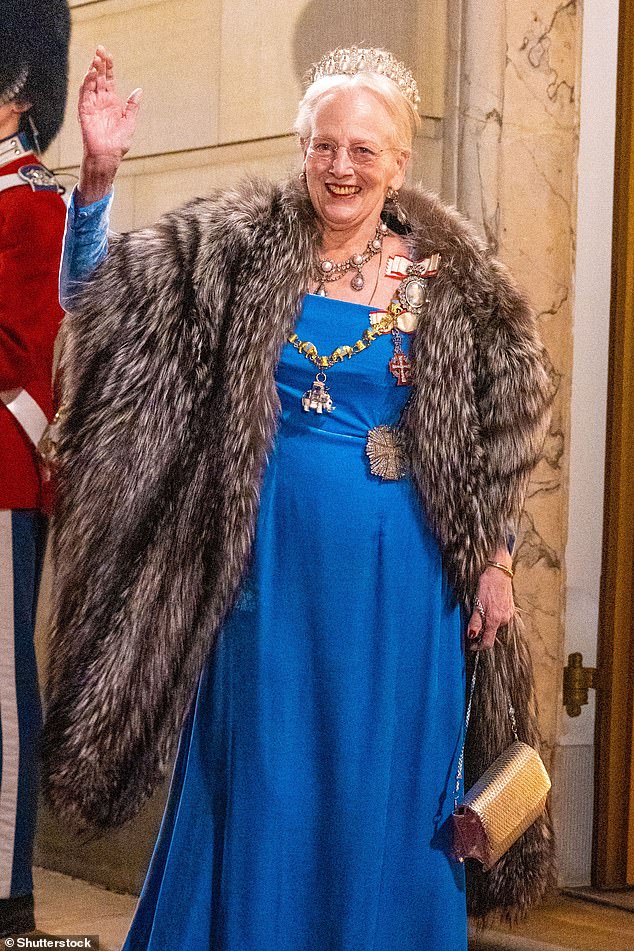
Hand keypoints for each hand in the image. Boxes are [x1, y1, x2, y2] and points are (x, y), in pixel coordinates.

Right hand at [77, 46, 141, 202]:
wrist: (107, 157)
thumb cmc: (118, 143)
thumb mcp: (130, 122)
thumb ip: (132, 106)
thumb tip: (139, 90)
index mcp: (112, 102)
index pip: (109, 79)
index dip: (109, 66)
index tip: (108, 54)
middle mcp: (101, 101)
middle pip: (99, 77)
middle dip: (99, 63)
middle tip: (100, 49)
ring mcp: (92, 105)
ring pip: (90, 83)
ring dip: (92, 71)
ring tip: (96, 59)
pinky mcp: (84, 112)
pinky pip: (84, 95)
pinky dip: (86, 84)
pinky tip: (90, 74)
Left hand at [467, 564, 514, 650]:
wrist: (500, 572)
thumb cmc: (488, 585)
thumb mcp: (477, 603)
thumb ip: (475, 621)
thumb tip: (471, 635)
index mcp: (495, 620)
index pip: (488, 642)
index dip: (478, 646)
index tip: (471, 645)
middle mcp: (504, 620)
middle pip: (491, 634)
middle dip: (481, 633)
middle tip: (472, 625)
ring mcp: (508, 615)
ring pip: (495, 626)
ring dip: (487, 623)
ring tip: (480, 612)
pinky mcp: (510, 610)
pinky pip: (500, 619)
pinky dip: (493, 617)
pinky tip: (488, 607)